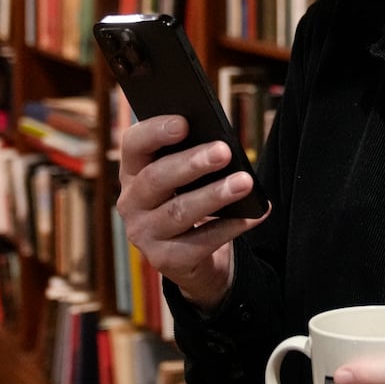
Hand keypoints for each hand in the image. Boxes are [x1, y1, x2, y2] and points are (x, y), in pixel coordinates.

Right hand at [115, 115, 268, 310]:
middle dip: (192, 163)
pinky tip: (252, 215)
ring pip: (179, 211)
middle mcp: (131, 203)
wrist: (193, 257)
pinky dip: (230, 227)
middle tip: (224, 151)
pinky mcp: (165, 261)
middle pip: (156, 178)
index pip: (133, 145)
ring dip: (215, 195)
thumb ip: (193, 156)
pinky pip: (201, 242)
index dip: (155, 131)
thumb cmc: (190, 200)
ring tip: (245, 182)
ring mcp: (145, 234)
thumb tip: (221, 144)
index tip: (184, 122)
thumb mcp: (186, 177)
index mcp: (133, 171)